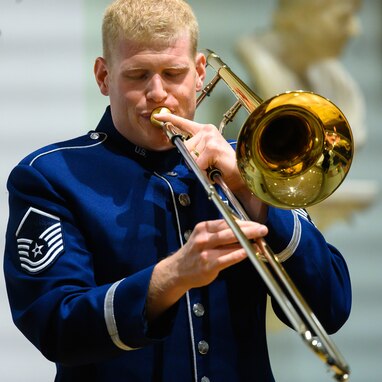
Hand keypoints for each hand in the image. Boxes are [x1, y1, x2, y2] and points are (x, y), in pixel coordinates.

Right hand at [146, 219, 267, 319]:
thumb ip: (220, 233)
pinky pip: (228, 258)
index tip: (255, 224)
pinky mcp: (209, 265)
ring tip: (259, 242)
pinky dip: (240, 254)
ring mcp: (205, 251)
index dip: (243, 223)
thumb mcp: (203, 237)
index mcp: (204, 227)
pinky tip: (249, 252)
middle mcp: (204, 237)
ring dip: (247, 242)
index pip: (227, 222)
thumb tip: (244, 230)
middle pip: (230, 231)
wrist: (178, 271)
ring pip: (230, 243)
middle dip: (249, 229)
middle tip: (262, 229)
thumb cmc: (194, 252)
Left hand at [152, 113, 242, 191]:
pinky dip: (204, 168)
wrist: (238, 173)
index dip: (169, 119)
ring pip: (191, 155)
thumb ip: (193, 149)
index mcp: (204, 131)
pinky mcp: (212, 147)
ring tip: (212, 165)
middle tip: (206, 163)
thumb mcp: (204, 155)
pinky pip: (198, 162)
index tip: (157, 116)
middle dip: (192, 159)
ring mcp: (210, 138)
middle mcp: (207, 130)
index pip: (184, 123)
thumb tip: (182, 151)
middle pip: (184, 146)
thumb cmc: (221, 165)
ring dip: (200, 165)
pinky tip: (214, 167)